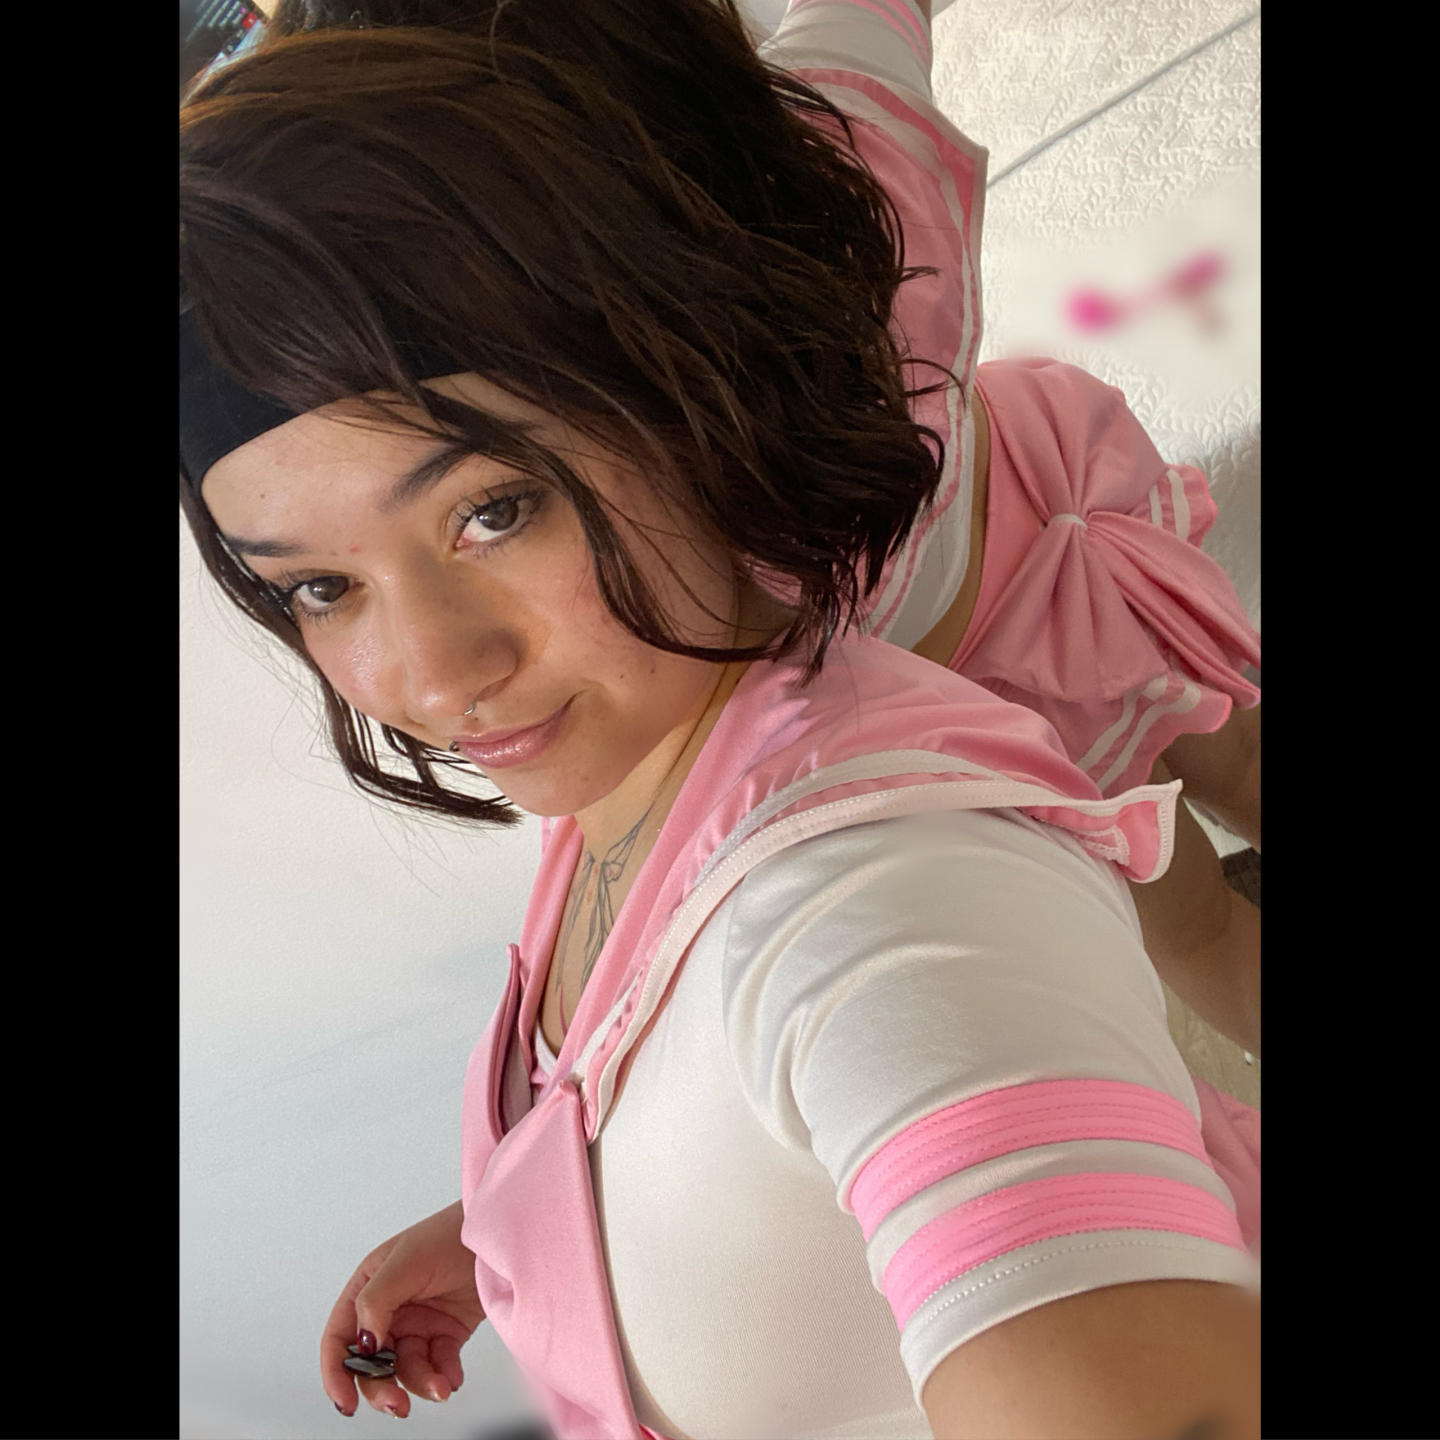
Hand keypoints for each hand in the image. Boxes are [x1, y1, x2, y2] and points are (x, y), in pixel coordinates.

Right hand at [320, 1198, 485, 1418]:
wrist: (499, 1235)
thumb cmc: (449, 1234)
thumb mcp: (406, 1262)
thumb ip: (376, 1302)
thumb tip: (363, 1344)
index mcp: (368, 1289)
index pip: (340, 1338)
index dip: (337, 1373)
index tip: (346, 1403)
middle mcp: (390, 1310)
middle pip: (372, 1364)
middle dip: (382, 1387)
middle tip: (398, 1405)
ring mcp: (419, 1323)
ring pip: (407, 1369)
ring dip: (421, 1383)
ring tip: (441, 1386)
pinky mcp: (447, 1333)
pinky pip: (439, 1366)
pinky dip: (444, 1376)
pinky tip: (453, 1377)